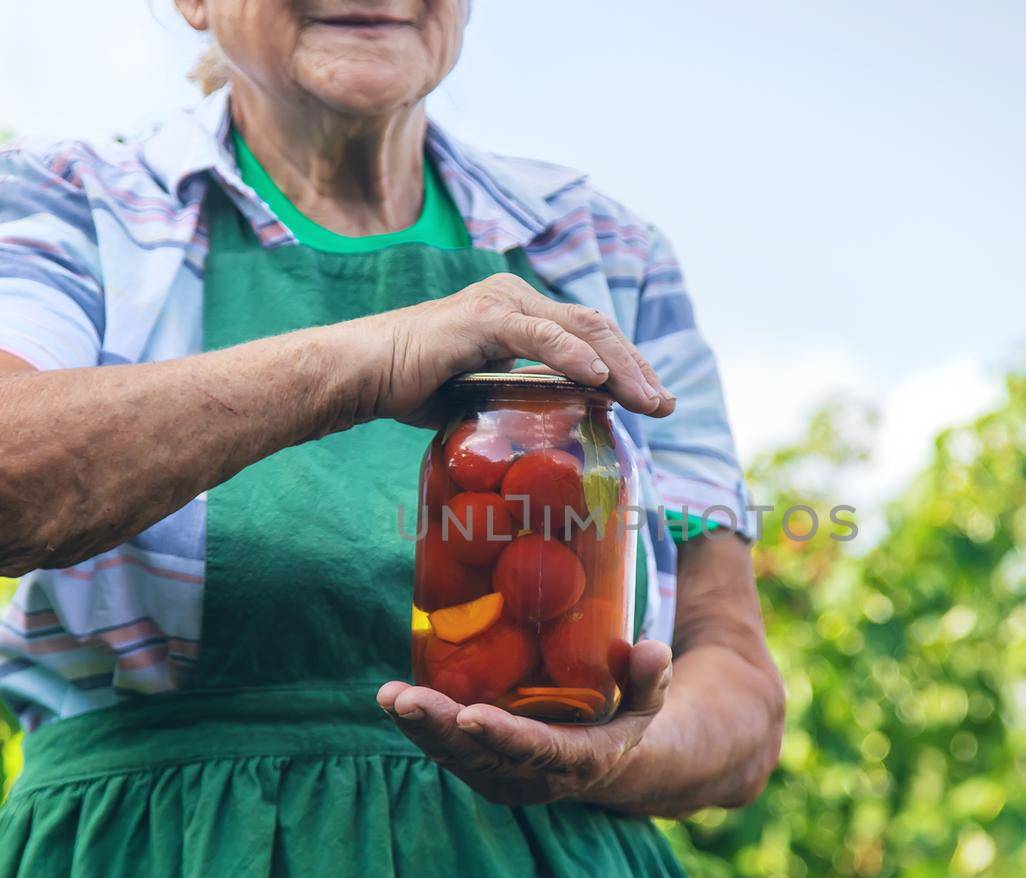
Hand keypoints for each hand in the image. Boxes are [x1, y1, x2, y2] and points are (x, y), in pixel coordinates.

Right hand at [352, 272, 674, 424]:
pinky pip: (539, 336)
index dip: (628, 366)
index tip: (655, 402)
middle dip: (636, 368)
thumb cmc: (414, 386)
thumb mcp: (484, 395)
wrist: (362, 374)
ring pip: (579, 329)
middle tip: (664, 405)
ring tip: (646, 400)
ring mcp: (502, 304)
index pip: (590, 336)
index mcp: (522, 315)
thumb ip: (523, 399)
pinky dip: (573, 356)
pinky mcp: (483, 319)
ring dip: (619, 366)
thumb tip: (558, 429)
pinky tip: (598, 378)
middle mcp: (517, 300)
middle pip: (596, 329)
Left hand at [375, 640, 671, 805]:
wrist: (607, 760)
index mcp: (576, 760)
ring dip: (418, 727)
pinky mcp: (479, 766)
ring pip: (453, 756)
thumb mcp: (649, 700)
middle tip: (404, 699)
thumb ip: (651, 677)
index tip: (470, 715)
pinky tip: (391, 696)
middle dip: (439, 728)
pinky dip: (417, 725)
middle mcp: (532, 777)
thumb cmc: (626, 716)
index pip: (535, 751)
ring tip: (387, 695)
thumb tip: (652, 650)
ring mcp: (501, 776)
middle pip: (479, 756)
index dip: (502, 735)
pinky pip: (444, 748)